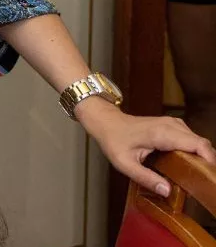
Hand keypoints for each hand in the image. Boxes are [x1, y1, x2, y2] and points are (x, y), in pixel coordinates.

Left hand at [80, 100, 215, 195]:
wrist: (107, 122)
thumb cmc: (113, 140)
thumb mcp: (124, 164)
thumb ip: (145, 178)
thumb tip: (167, 191)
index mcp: (162, 133)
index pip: (198, 144)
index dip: (210, 160)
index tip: (210, 177)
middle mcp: (172, 125)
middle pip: (203, 144)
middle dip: (207, 162)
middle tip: (203, 182)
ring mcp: (174, 123)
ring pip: (199, 141)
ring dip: (201, 157)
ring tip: (196, 176)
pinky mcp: (174, 126)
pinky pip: (192, 139)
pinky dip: (195, 152)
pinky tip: (188, 166)